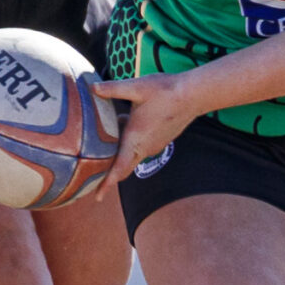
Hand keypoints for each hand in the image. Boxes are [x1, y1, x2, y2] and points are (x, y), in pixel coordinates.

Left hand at [92, 72, 204, 186]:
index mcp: (136, 139)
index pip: (119, 168)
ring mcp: (154, 145)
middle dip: (109, 175)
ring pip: (131, 154)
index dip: (107, 183)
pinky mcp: (160, 139)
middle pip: (123, 167)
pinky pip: (140, 146)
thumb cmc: (166, 91)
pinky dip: (129, 141)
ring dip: (118, 151)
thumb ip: (113, 89)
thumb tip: (91, 87)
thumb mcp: (137, 87)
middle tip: (91, 181)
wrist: (193, 95)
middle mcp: (145, 147)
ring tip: (101, 143)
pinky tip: (122, 120)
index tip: (97, 197)